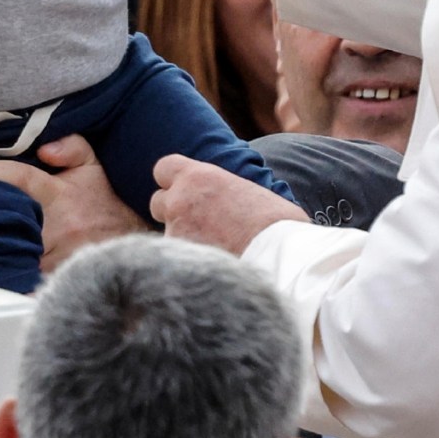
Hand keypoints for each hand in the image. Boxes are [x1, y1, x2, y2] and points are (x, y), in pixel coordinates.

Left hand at [0, 134, 147, 272]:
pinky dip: (5, 269)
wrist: (129, 241)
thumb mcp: (93, 166)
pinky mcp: (53, 277)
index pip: (20, 178)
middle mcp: (54, 226)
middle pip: (6, 220)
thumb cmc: (104, 202)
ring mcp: (53, 255)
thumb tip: (45, 149)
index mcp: (59, 195)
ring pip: (11, 250)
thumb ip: (72, 147)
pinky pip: (22, 273)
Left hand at [149, 154, 309, 253]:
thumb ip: (220, 189)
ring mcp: (176, 232)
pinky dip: (188, 265)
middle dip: (172, 213)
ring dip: (182, 241)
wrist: (281, 255)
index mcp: (198, 176)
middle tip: (196, 225)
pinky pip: (174, 261)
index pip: (163, 168)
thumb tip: (220, 196)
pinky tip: (211, 269)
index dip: (172, 181)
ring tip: (213, 252)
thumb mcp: (246, 189)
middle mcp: (179, 200)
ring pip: (166, 235)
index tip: (182, 191)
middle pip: (157, 203)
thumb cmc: (276, 221)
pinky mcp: (178, 261)